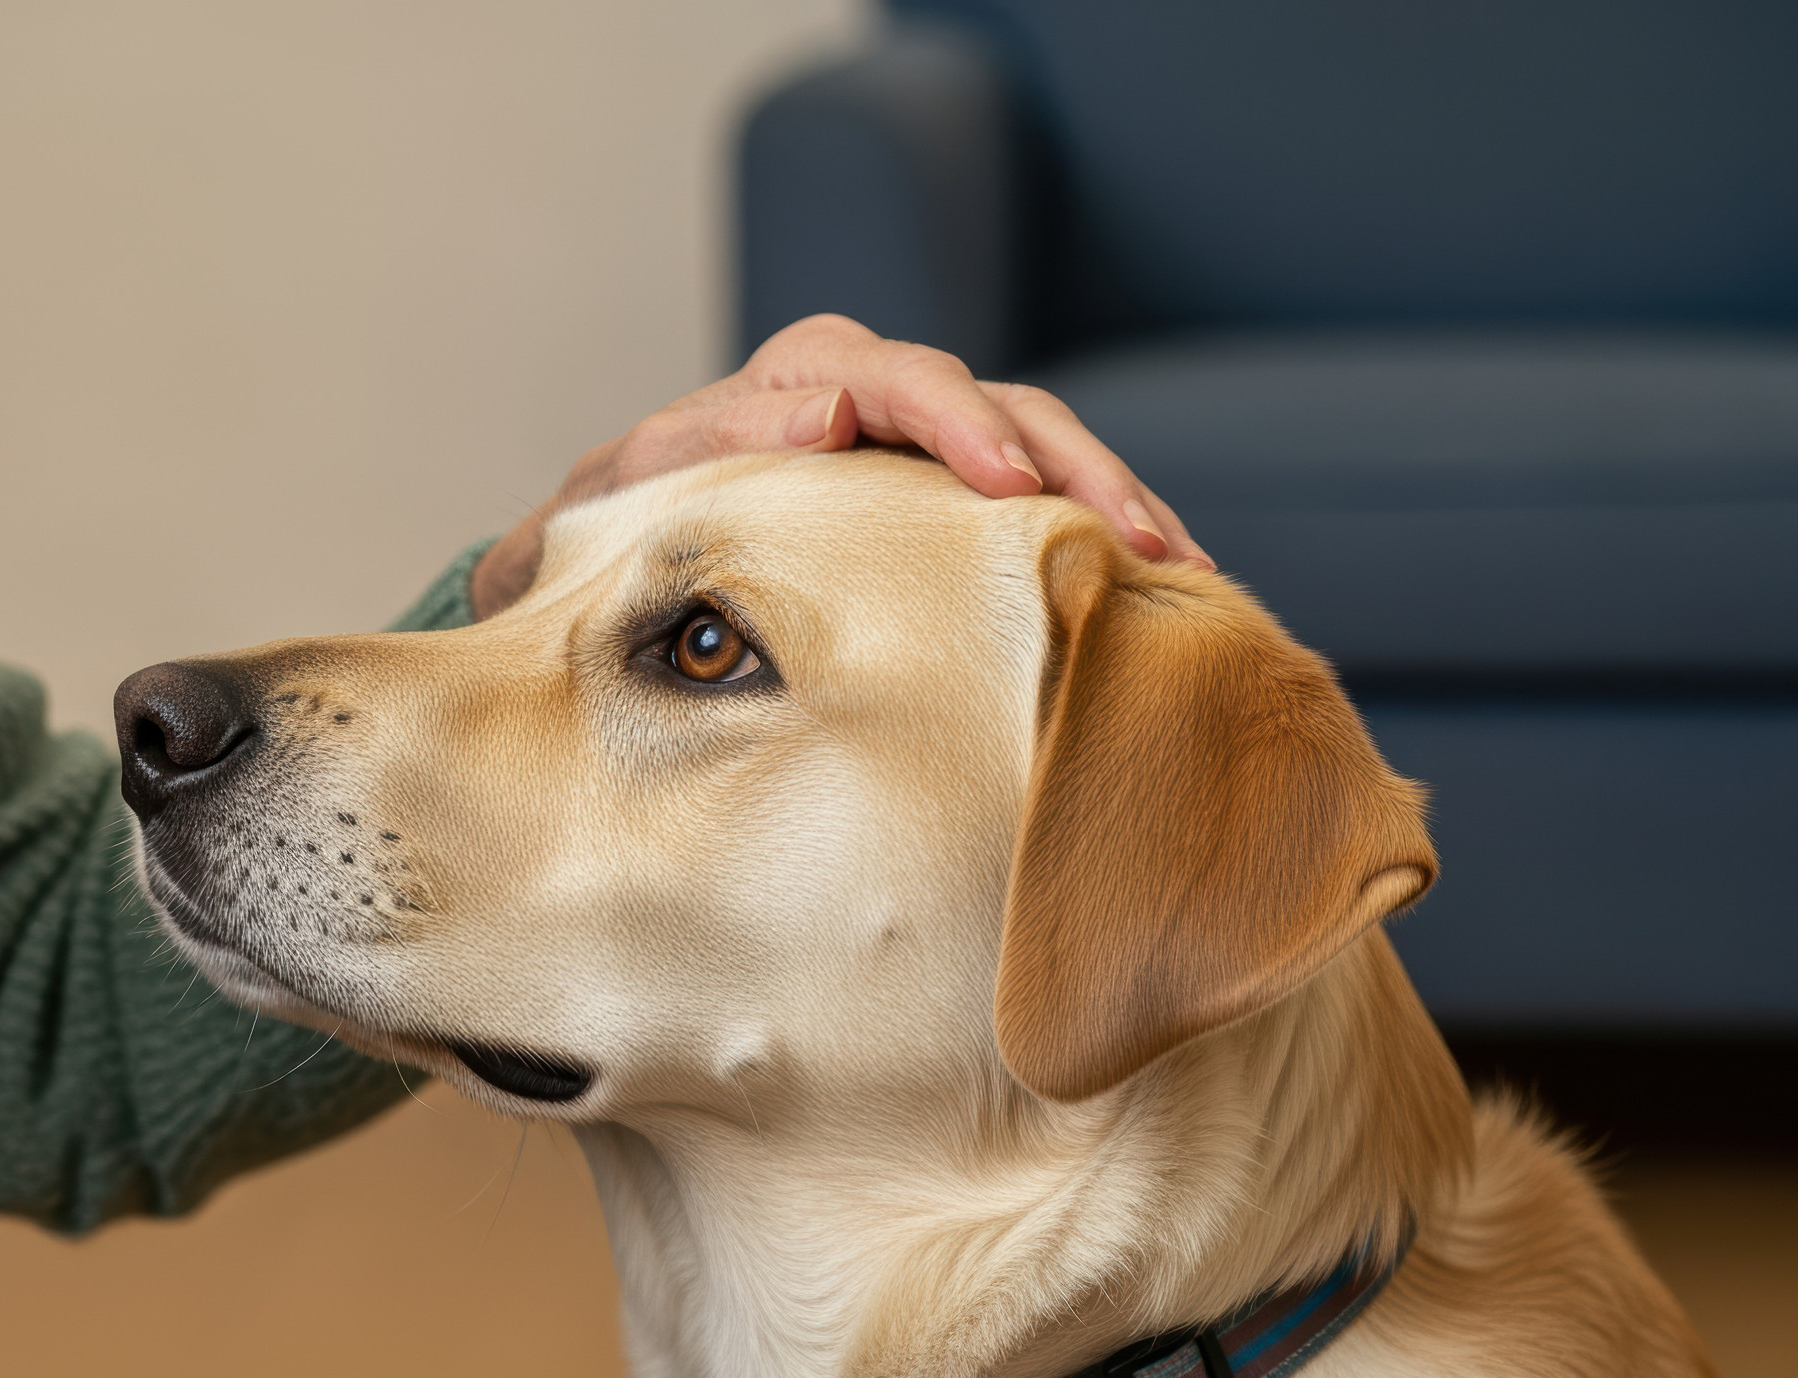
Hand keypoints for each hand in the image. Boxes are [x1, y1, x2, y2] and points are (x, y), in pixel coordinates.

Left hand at [470, 313, 1210, 616]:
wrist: (623, 552)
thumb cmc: (629, 520)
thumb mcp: (648, 478)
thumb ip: (726, 438)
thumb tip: (836, 410)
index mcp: (811, 369)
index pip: (908, 381)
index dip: (966, 427)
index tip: (1009, 480)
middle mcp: (883, 391)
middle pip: (1008, 409)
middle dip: (1081, 471)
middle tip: (1141, 539)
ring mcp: (928, 442)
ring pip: (1046, 450)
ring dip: (1115, 504)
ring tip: (1180, 568)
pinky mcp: (955, 495)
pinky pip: (1045, 500)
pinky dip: (1099, 534)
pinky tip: (1160, 583)